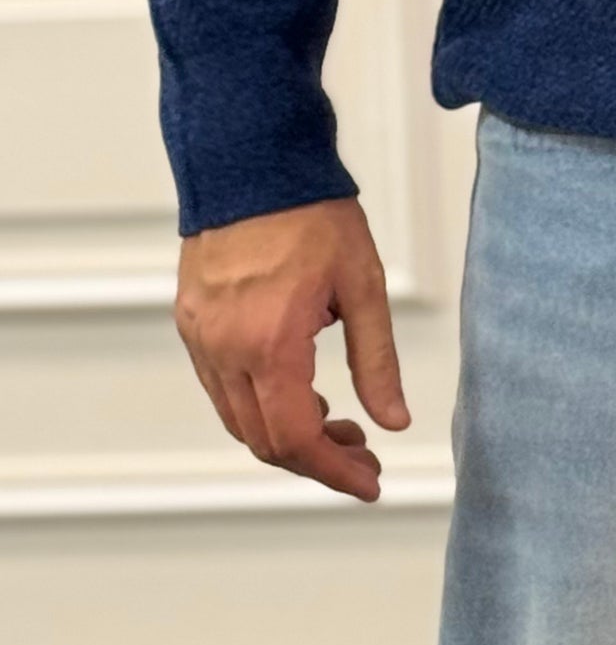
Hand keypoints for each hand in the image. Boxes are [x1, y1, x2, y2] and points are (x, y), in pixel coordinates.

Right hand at [175, 197, 410, 500]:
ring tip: (338, 423)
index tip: (369, 481)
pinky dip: (260, 405)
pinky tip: (300, 391)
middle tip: (363, 455)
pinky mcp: (192, 325)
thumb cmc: (312, 215)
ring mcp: (201, 338)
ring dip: (287, 434)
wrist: (254, 164)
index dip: (335, 471)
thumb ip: (378, 361)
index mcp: (270, 344)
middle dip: (317, 460)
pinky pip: (221, 389)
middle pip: (264, 442)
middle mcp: (225, 349)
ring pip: (238, 420)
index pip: (296, 440)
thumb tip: (394, 420)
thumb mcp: (365, 287)